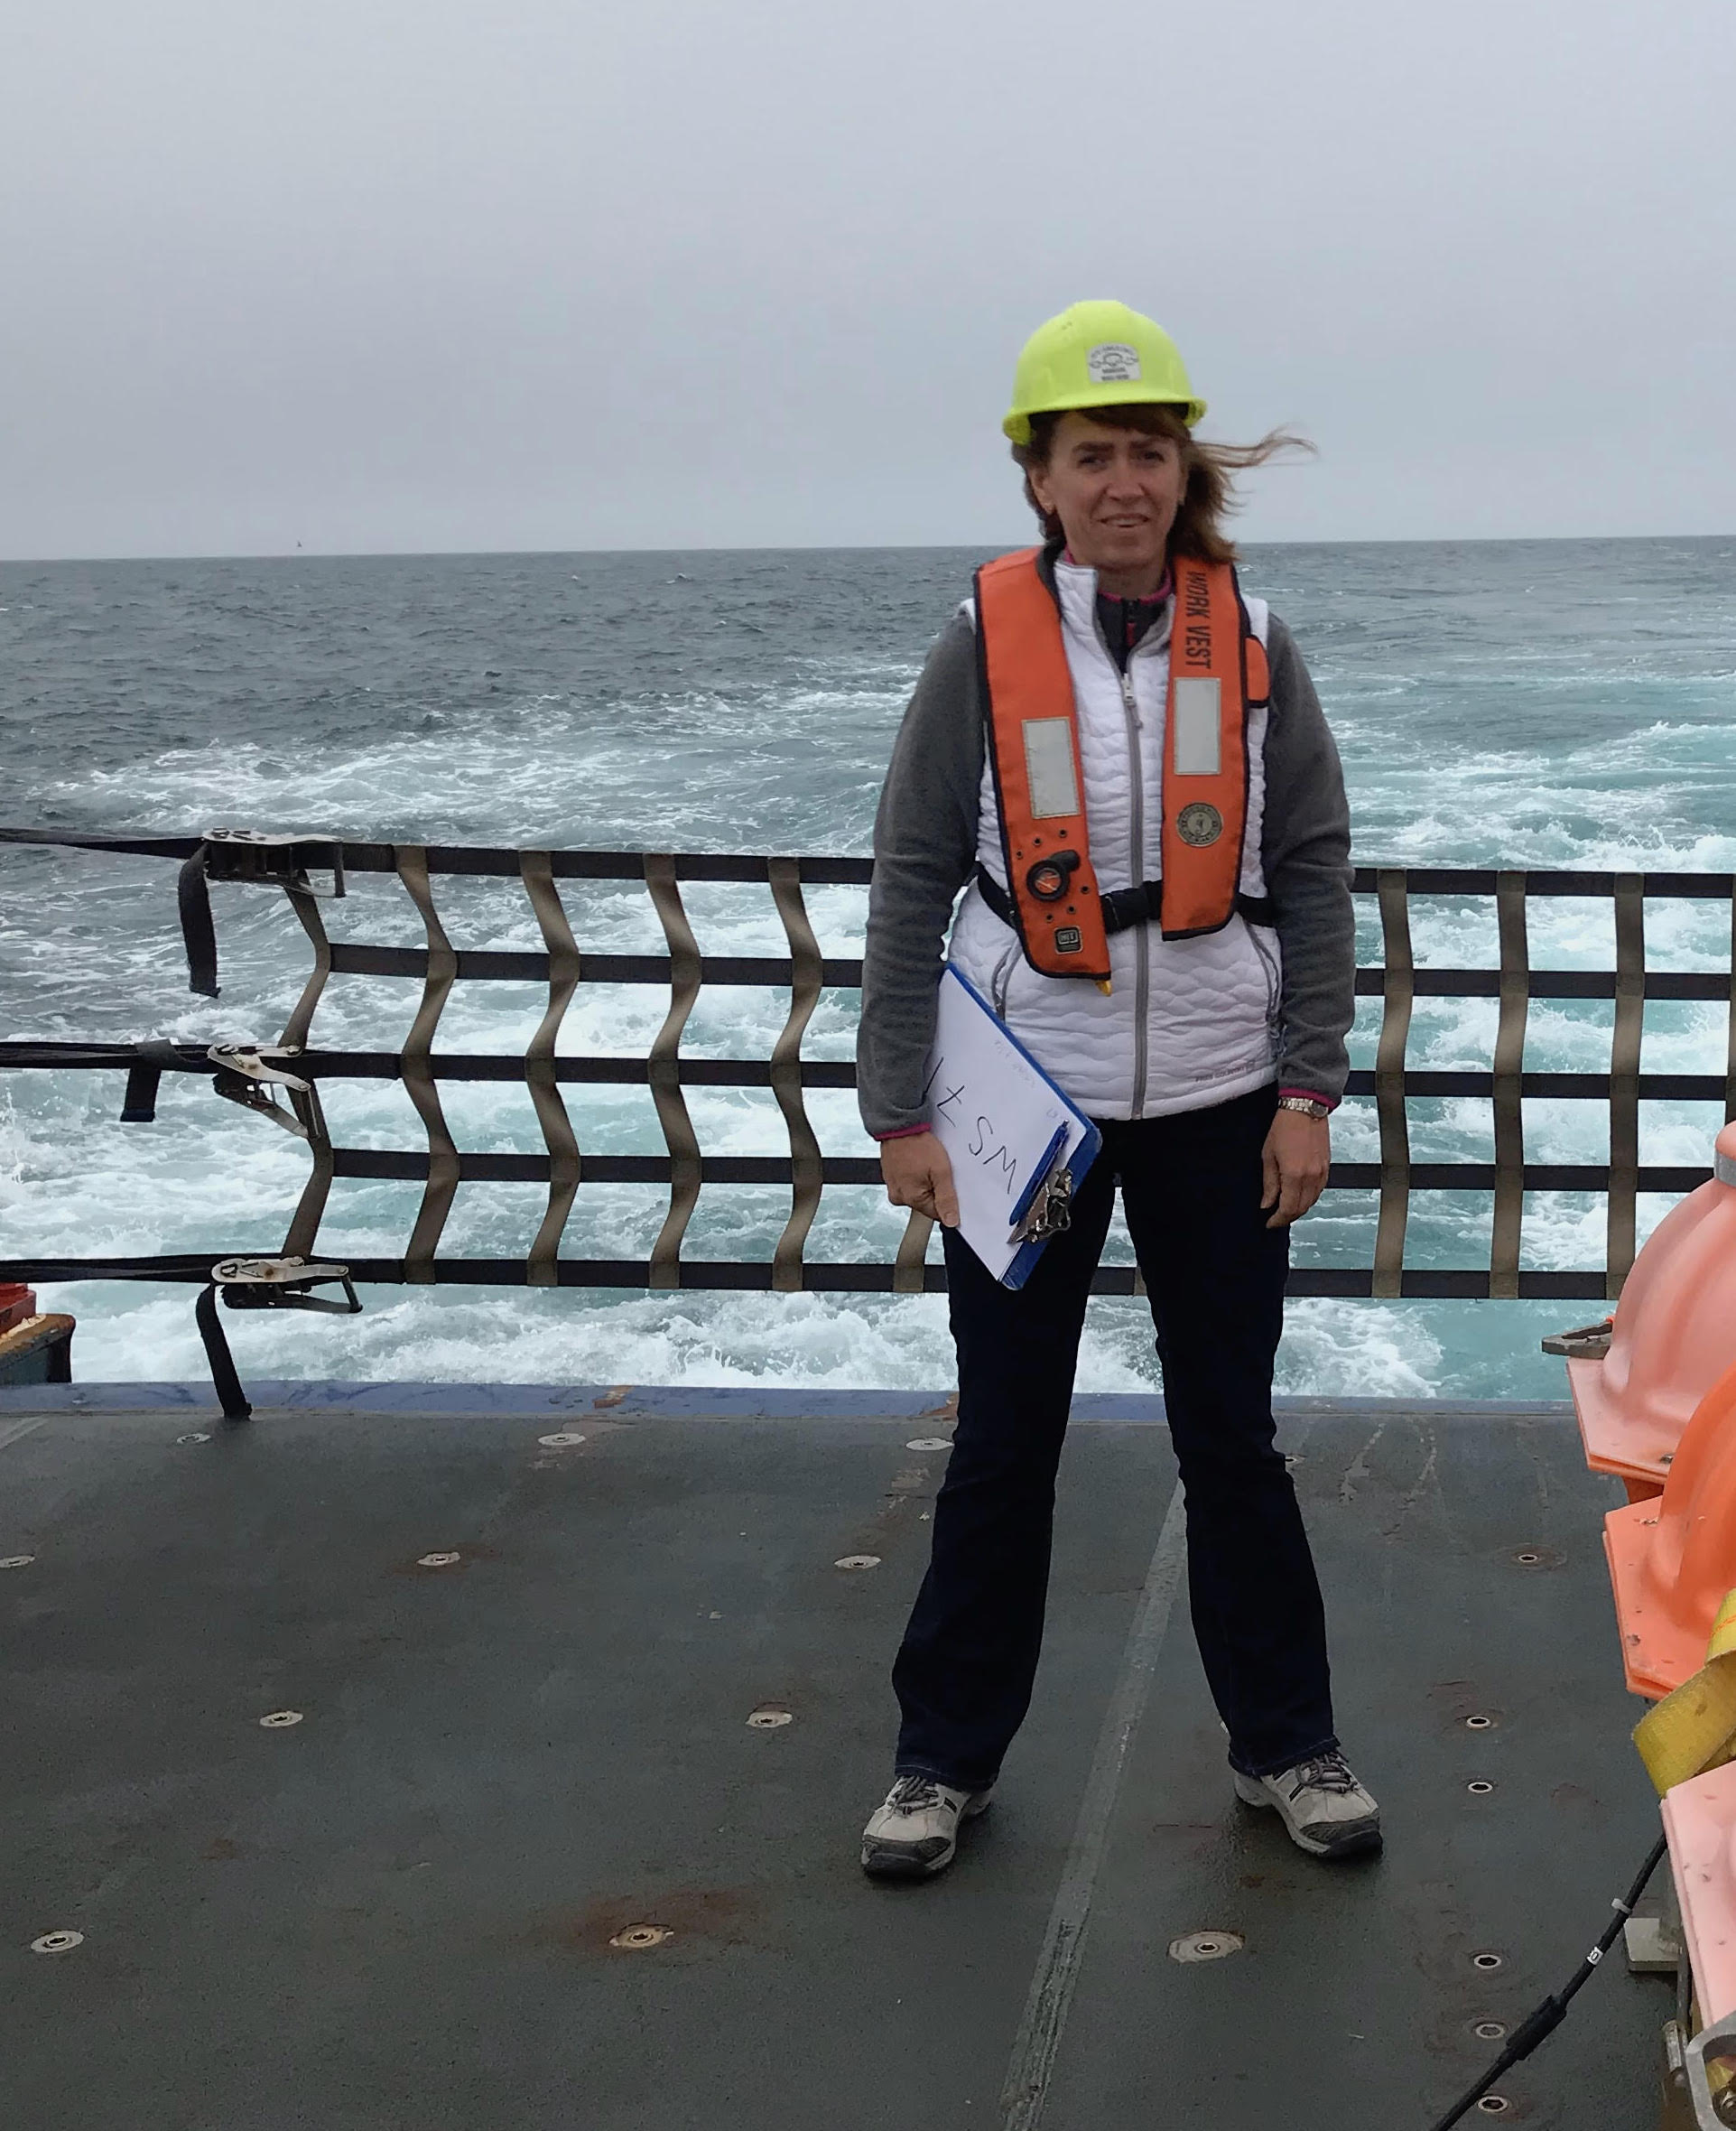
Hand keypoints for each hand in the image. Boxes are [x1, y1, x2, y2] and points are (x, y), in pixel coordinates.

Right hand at [880, 1130, 959, 1227]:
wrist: (899, 1125)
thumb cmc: (918, 1145)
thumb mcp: (941, 1172)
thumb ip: (947, 1199)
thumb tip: (951, 1221)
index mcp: (911, 1199)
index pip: (937, 1214)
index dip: (947, 1200)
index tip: (950, 1185)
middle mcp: (899, 1197)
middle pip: (927, 1203)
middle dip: (936, 1189)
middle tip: (938, 1170)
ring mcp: (893, 1186)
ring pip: (918, 1191)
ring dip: (925, 1181)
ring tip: (927, 1163)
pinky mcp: (891, 1177)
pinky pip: (909, 1182)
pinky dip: (916, 1174)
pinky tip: (919, 1162)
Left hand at [1261, 1109, 1329, 1228]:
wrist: (1305, 1108)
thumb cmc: (1284, 1127)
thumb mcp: (1268, 1156)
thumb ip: (1269, 1183)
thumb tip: (1267, 1203)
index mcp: (1294, 1175)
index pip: (1288, 1208)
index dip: (1278, 1219)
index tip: (1269, 1223)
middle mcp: (1312, 1177)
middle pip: (1302, 1208)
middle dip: (1288, 1217)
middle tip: (1276, 1218)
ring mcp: (1322, 1172)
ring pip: (1312, 1201)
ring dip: (1299, 1208)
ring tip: (1285, 1208)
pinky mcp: (1327, 1167)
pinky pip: (1319, 1190)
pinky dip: (1308, 1197)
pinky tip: (1299, 1195)